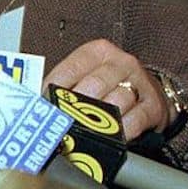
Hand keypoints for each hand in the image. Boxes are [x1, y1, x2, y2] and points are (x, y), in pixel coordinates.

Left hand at [43, 38, 167, 140]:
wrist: (151, 93)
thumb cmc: (109, 86)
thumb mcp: (85, 76)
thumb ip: (62, 86)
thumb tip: (33, 103)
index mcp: (97, 52)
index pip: (70, 69)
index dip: (54, 89)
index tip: (44, 106)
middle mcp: (121, 62)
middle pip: (93, 85)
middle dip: (75, 106)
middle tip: (62, 122)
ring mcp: (140, 82)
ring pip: (115, 102)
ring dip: (97, 121)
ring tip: (83, 131)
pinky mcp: (153, 105)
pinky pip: (134, 120)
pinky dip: (120, 132)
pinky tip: (110, 137)